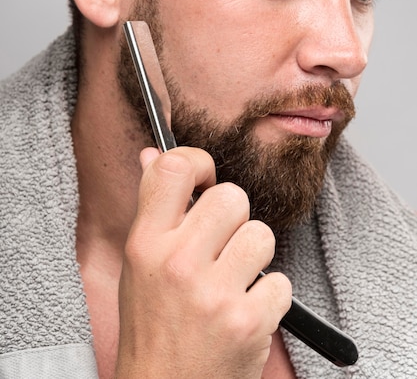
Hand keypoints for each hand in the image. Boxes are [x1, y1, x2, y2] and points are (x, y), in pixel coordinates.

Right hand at [115, 146, 291, 378]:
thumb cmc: (151, 328)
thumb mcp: (137, 265)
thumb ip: (153, 209)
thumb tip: (153, 155)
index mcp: (145, 244)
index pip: (173, 168)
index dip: (198, 162)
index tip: (205, 179)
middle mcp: (178, 263)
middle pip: (233, 196)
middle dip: (233, 218)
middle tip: (221, 245)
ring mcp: (214, 294)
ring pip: (262, 234)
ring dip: (254, 256)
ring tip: (232, 280)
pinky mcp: (248, 322)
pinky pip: (281, 281)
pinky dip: (270, 298)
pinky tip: (244, 312)